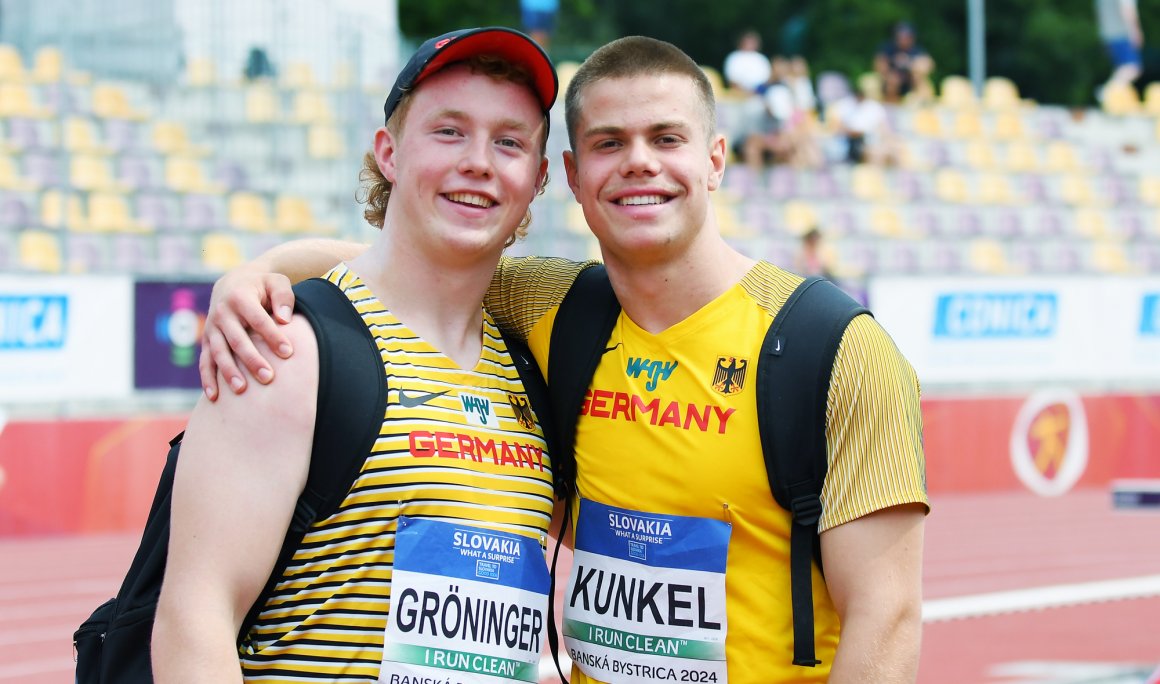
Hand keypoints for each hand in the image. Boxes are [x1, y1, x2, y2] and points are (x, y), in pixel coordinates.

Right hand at [199, 267, 296, 398]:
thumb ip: (283, 296)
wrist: (233, 284)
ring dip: (229, 372)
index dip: (272, 336)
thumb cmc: (262, 286)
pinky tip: (214, 397)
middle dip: (252, 359)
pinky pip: (205, 361)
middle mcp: (222, 313)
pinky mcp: (207, 341)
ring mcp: (212, 328)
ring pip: (219, 353)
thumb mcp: (276, 282)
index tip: (288, 353)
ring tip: (242, 390)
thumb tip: (284, 319)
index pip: (258, 319)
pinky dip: (208, 379)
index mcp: (239, 297)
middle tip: (268, 377)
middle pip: (237, 340)